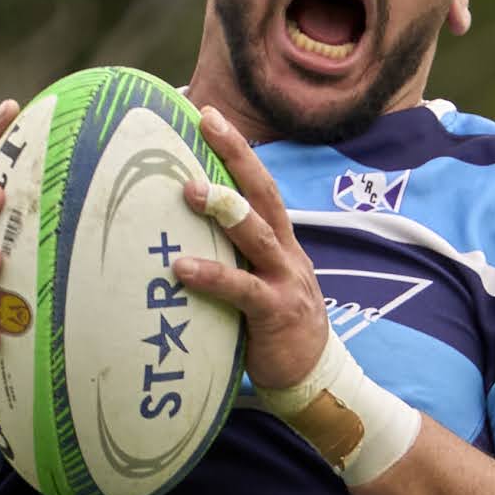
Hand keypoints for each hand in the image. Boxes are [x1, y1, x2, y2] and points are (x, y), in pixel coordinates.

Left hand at [168, 125, 337, 396]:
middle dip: (238, 153)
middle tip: (208, 119)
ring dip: (226, 209)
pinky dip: (212, 276)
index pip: (260, 186)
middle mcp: (286, 253)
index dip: (238, 150)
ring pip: (258, 234)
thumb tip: (178, 236)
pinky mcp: (276, 313)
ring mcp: (285, 280)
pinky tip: (181, 267)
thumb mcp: (255, 283)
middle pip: (264, 192)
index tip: (209, 115)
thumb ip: (229, 258)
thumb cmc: (273, 329)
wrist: (316, 379)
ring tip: (191, 189)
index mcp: (281, 243)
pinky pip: (243, 290)